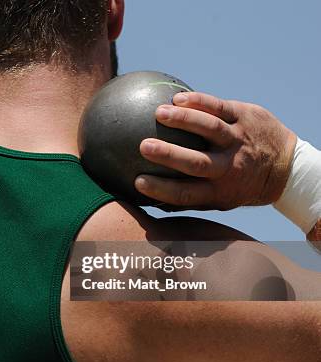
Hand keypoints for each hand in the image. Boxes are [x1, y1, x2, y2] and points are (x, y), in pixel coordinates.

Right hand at [134, 92, 297, 209]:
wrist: (285, 168)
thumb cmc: (238, 185)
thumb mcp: (219, 200)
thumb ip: (186, 199)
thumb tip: (146, 198)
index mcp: (219, 191)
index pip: (186, 194)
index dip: (161, 189)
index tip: (138, 182)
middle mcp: (229, 167)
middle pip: (196, 163)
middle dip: (169, 154)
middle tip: (143, 146)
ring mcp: (239, 140)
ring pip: (210, 129)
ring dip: (184, 121)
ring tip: (159, 113)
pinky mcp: (246, 117)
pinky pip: (220, 107)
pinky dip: (199, 102)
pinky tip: (178, 99)